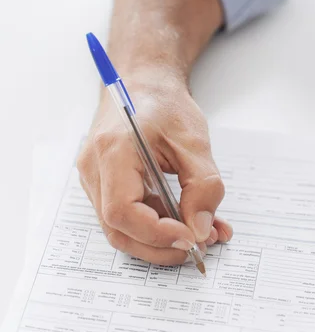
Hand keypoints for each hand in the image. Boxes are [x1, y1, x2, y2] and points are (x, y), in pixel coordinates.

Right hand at [77, 72, 231, 265]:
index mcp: (113, 150)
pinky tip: (184, 221)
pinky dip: (156, 227)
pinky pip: (127, 217)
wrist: (143, 84)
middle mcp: (94, 168)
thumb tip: (201, 231)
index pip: (122, 211)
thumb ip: (202, 188)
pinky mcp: (104, 186)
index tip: (190, 238)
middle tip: (197, 247)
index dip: (156, 233)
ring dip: (160, 241)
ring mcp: (94, 179)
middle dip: (159, 247)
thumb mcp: (195, 143)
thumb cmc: (165, 105)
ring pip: (121, 229)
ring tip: (198, 234)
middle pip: (118, 229)